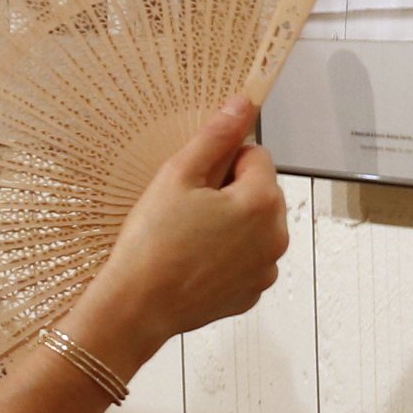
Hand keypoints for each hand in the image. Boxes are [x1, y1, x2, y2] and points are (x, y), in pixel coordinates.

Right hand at [85, 99, 289, 354]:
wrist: (137, 307)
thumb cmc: (152, 242)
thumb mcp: (178, 175)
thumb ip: (215, 137)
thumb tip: (243, 104)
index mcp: (262, 201)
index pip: (255, 156)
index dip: (222, 162)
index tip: (194, 181)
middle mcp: (276, 236)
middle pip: (259, 191)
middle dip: (229, 192)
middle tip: (186, 209)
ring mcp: (266, 268)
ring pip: (253, 226)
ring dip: (230, 223)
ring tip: (187, 237)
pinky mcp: (252, 292)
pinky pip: (246, 258)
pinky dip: (226, 255)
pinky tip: (193, 261)